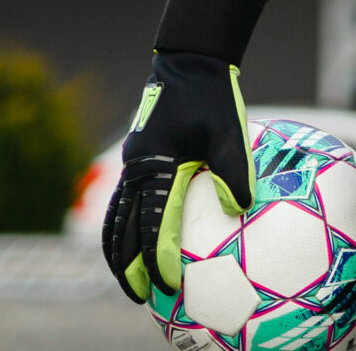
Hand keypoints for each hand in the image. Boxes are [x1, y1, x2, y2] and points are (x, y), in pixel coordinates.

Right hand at [102, 51, 252, 304]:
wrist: (190, 61)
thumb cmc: (211, 96)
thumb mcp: (228, 131)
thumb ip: (234, 171)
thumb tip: (239, 209)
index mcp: (155, 165)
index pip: (152, 224)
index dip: (157, 257)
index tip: (167, 284)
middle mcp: (136, 167)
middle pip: (121, 228)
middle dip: (127, 264)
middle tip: (139, 295)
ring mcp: (133, 162)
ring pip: (116, 215)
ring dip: (119, 248)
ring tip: (129, 277)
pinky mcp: (139, 157)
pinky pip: (124, 198)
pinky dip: (124, 223)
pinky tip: (136, 237)